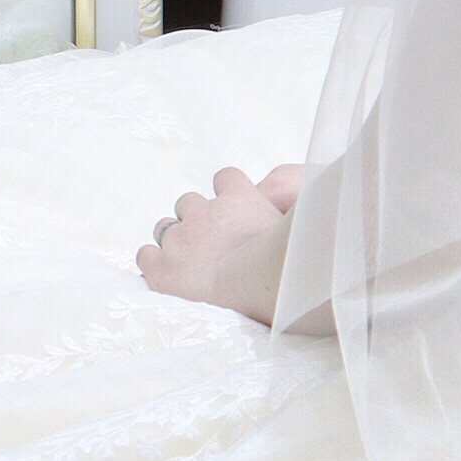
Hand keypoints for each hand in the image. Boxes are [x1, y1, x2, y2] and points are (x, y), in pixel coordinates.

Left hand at [137, 163, 304, 321]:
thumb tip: (315, 196)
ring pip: (165, 226)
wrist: (262, 282)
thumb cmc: (293, 260)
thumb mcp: (305, 220)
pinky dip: (153, 261)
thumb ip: (302, 202)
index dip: (227, 192)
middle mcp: (205, 211)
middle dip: (195, 219)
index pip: (225, 178)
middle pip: (188, 202)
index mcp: (240, 197)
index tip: (233, 209)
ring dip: (173, 239)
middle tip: (208, 245)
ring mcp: (180, 237)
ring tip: (186, 261)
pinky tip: (164, 274)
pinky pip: (145, 254)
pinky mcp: (162, 266)